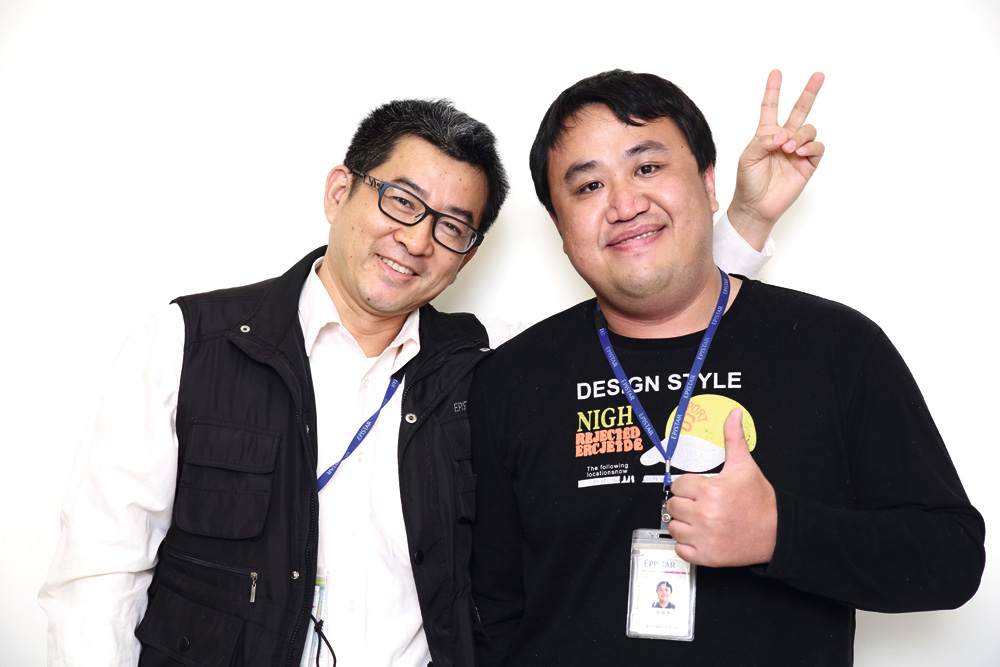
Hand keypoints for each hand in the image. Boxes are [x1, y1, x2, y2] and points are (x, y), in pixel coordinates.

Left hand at [666, 408, 777, 566]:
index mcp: (711, 491)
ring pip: (674, 527)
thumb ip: (733, 438)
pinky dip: (687, 545)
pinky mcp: (707, 557)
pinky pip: (681, 550)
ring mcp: (705, 538)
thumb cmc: (759, 501)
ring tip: (699, 519)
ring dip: (683, 523)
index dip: (688, 486)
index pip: (677, 485)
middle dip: (684, 503)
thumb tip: (734, 414)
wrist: (777, 532)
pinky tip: (700, 535)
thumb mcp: (745, 466)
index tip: (699, 489)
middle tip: (700, 504)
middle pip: (673, 505)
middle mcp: (705, 515)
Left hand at [727, 70, 824, 249]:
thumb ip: (763, 142)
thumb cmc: (748, 182)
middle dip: (809, 92)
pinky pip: (817, 148)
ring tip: (790, 148)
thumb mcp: (747, 158)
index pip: (770, 107)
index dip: (773, 90)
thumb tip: (784, 136)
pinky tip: (799, 152)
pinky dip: (809, 146)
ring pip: (809, 129)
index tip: (776, 72)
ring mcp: (797, 150)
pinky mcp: (807, 164)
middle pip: (799, 110)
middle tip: (818, 75)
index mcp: (766, 134)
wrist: (756, 206)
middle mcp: (784, 139)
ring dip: (801, 134)